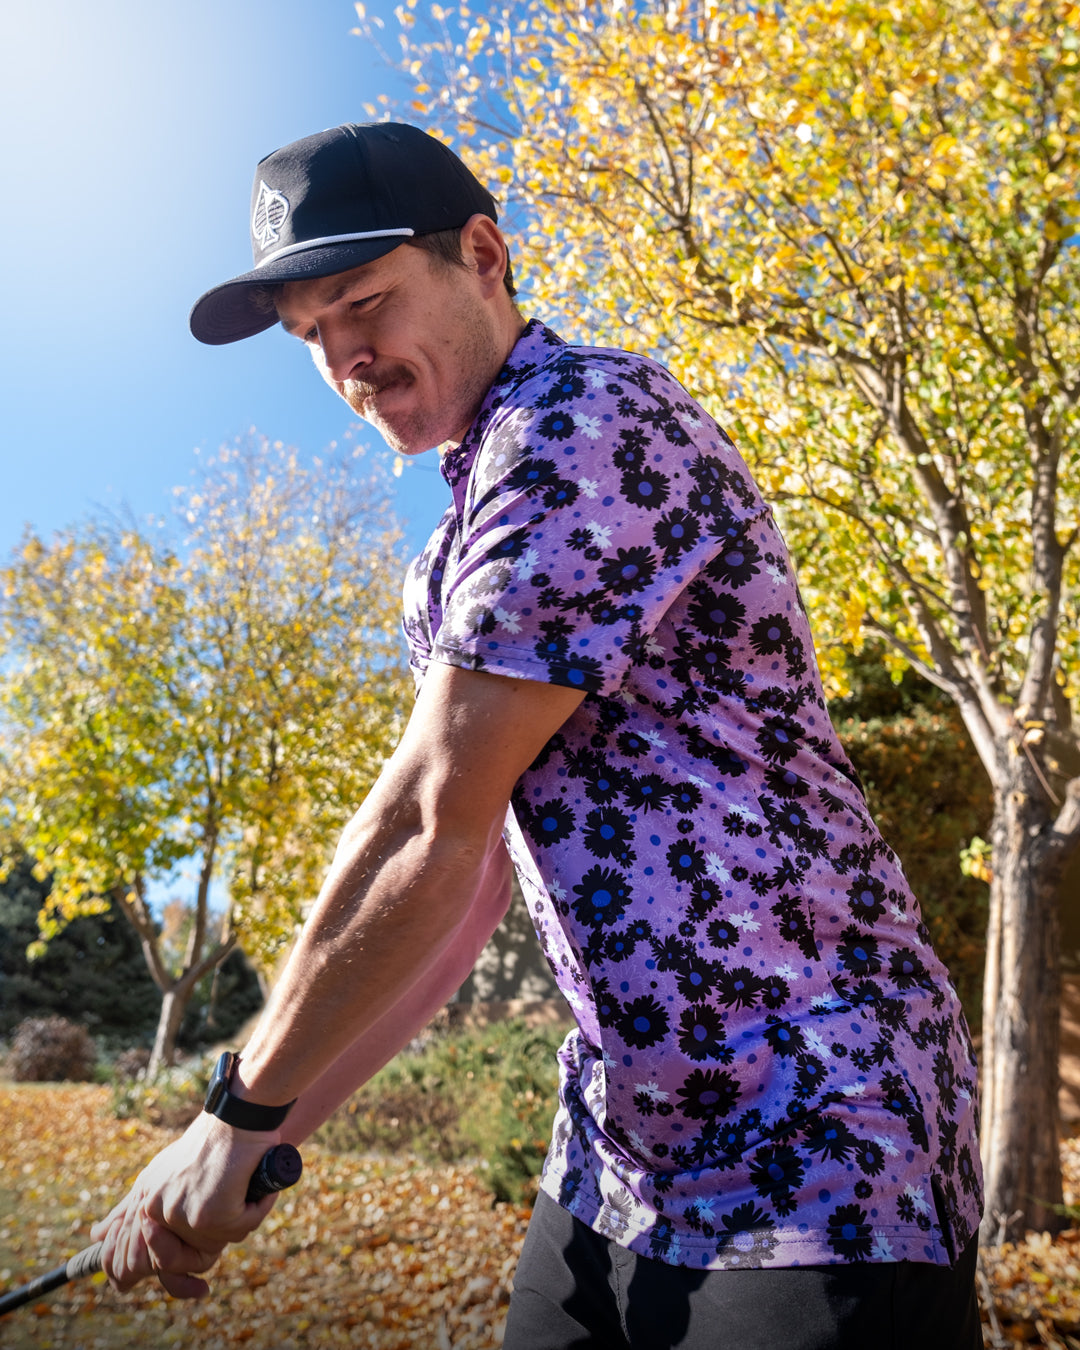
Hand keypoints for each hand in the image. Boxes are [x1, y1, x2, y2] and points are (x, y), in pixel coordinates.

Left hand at [89, 1111, 280, 1296]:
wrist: (236, 1114)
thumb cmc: (210, 1139)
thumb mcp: (161, 1173)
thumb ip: (129, 1207)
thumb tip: (98, 1234)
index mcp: (141, 1202)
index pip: (126, 1264)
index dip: (150, 1278)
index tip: (193, 1286)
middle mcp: (152, 1210)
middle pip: (170, 1266)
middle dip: (201, 1254)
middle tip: (221, 1223)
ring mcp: (177, 1215)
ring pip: (212, 1251)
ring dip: (233, 1225)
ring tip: (236, 1191)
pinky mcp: (206, 1215)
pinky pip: (239, 1231)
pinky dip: (253, 1209)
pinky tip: (250, 1183)